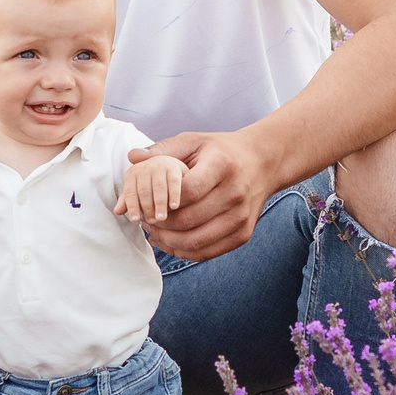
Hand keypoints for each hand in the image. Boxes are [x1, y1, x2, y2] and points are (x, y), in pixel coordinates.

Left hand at [116, 150, 188, 225]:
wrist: (176, 162)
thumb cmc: (154, 182)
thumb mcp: (139, 189)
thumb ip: (130, 200)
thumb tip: (117, 210)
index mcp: (132, 173)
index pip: (129, 192)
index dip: (132, 207)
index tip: (135, 220)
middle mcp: (144, 166)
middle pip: (144, 191)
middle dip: (147, 208)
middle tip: (151, 222)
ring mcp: (160, 165)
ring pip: (158, 188)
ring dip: (159, 205)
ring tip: (161, 218)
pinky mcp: (174, 167)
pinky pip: (173, 183)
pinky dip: (173, 195)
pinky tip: (174, 206)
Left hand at [129, 130, 269, 261]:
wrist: (262, 164)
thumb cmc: (220, 152)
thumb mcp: (194, 142)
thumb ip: (163, 150)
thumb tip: (133, 158)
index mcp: (222, 166)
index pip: (188, 191)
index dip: (163, 201)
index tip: (147, 203)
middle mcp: (236, 193)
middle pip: (189, 220)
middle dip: (160, 225)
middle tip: (144, 221)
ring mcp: (242, 217)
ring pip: (197, 241)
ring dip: (169, 242)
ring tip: (154, 233)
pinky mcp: (243, 234)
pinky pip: (208, 252)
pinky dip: (184, 251)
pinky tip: (170, 242)